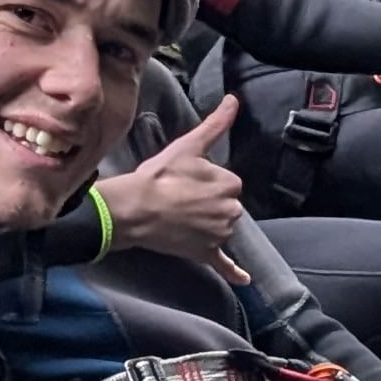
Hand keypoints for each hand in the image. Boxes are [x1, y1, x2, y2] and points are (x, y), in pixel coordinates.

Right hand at [96, 95, 244, 264]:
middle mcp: (232, 211)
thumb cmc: (160, 176)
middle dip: (207, 202)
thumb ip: (216, 123)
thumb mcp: (189, 145)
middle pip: (225, 205)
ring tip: (179, 217)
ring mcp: (219, 234)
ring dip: (207, 225)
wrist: (136, 209)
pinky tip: (244, 280)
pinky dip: (235, 273)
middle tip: (179, 198)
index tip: (185, 179)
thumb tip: (235, 100)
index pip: (227, 182)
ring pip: (220, 228)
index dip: (205, 180)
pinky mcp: (205, 253)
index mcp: (231, 184)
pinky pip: (224, 265)